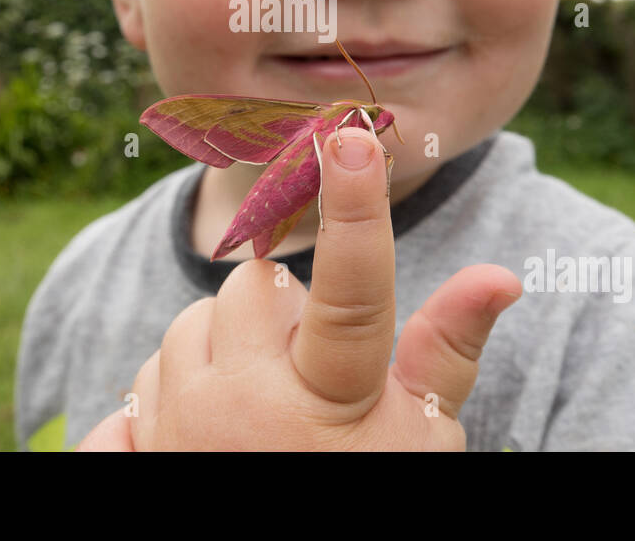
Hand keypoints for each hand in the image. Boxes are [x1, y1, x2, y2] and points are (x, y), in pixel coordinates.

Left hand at [76, 125, 521, 450]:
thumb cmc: (368, 492)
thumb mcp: (419, 440)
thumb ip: (448, 353)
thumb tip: (500, 274)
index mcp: (331, 404)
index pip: (351, 294)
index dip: (356, 214)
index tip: (350, 142)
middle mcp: (246, 411)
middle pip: (254, 287)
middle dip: (282, 312)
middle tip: (309, 369)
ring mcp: (181, 431)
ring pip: (191, 324)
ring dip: (225, 349)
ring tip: (264, 408)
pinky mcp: (134, 455)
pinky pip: (140, 379)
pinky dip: (175, 392)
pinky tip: (210, 431)